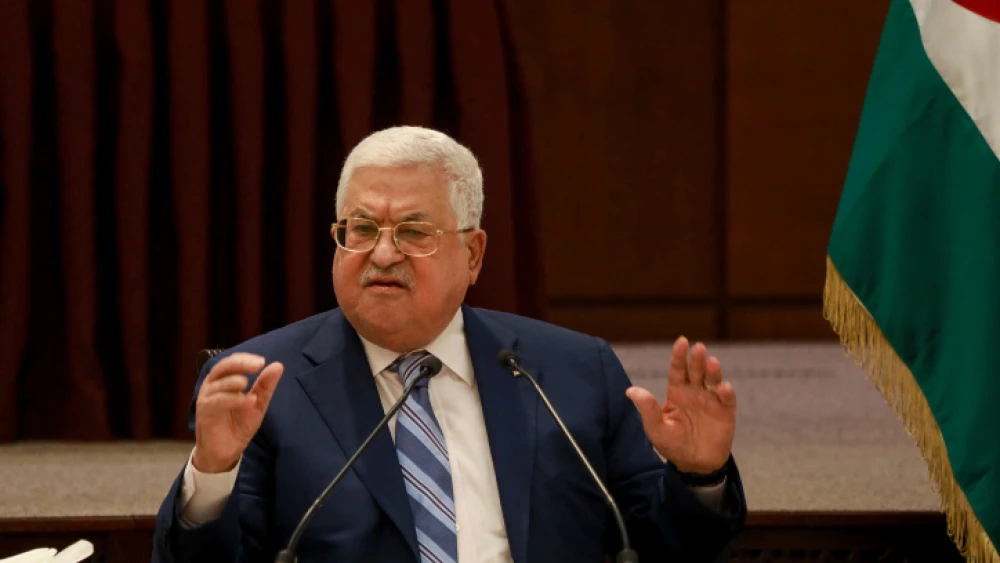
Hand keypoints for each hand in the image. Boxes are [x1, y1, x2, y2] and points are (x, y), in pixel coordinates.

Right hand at [192, 353, 283, 473]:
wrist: (227, 452)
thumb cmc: (239, 425)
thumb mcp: (257, 404)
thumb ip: (265, 386)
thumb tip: (278, 365)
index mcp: (224, 380)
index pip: (232, 362)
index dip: (245, 359)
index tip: (262, 361)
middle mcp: (212, 386)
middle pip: (223, 367)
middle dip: (240, 364)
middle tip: (258, 364)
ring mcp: (206, 399)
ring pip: (219, 384)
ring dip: (234, 382)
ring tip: (249, 385)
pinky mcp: (204, 413)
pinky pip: (217, 402)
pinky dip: (233, 399)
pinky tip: (249, 401)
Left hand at [626, 336, 735, 474]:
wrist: (694, 464)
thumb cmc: (672, 444)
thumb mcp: (656, 428)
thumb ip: (647, 409)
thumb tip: (631, 390)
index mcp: (677, 392)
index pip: (677, 369)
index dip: (679, 356)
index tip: (682, 341)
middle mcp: (694, 391)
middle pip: (696, 370)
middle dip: (697, 359)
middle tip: (698, 348)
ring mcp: (711, 400)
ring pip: (713, 380)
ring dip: (713, 370)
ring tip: (712, 362)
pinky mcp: (726, 411)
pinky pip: (727, 398)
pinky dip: (726, 392)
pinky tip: (722, 388)